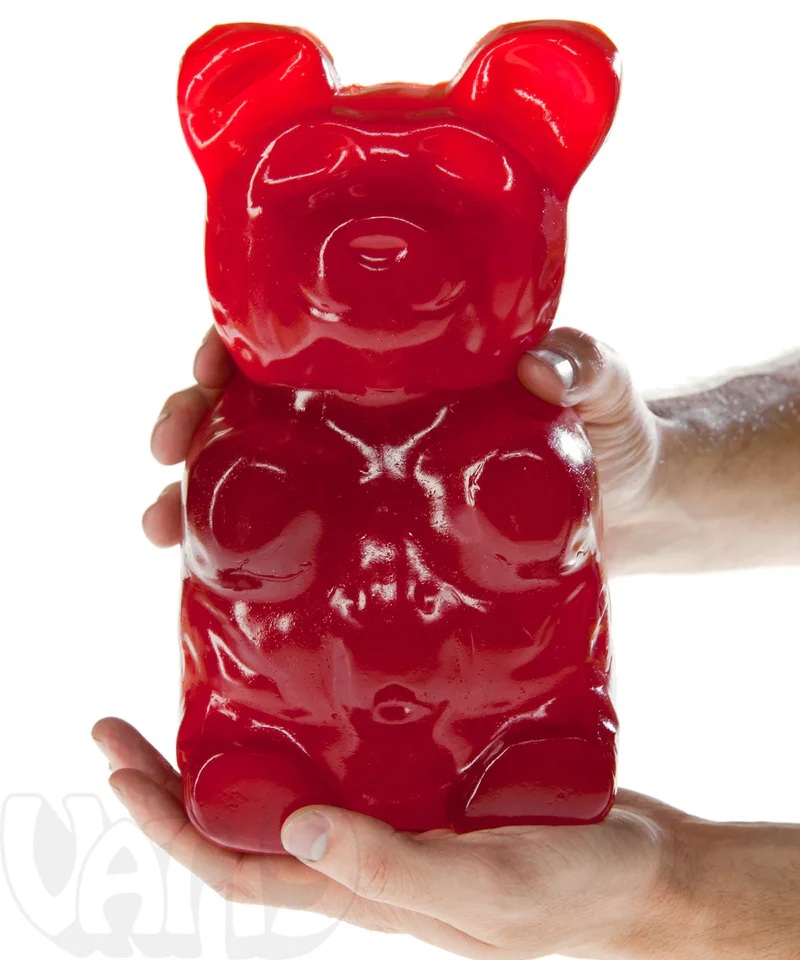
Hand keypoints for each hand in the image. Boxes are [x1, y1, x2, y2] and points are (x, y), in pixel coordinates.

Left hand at [92, 717, 684, 959]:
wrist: (642, 874)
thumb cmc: (572, 895)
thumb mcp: (485, 890)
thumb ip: (393, 869)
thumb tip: (295, 829)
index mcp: (358, 887)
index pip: (233, 865)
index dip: (164, 824)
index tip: (114, 767)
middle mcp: (360, 849)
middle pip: (243, 822)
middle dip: (172, 780)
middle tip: (123, 721)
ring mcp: (392, 813)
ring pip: (290, 782)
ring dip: (235, 744)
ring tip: (202, 686)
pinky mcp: (427, 778)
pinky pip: (352, 750)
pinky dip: (316, 717)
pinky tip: (316, 670)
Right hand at [143, 326, 671, 573]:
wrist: (627, 514)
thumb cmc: (612, 436)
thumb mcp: (603, 390)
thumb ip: (585, 366)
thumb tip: (541, 370)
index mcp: (404, 362)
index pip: (302, 332)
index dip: (240, 340)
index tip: (207, 366)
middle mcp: (369, 414)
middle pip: (256, 400)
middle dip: (192, 413)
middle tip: (166, 448)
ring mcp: (366, 479)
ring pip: (258, 472)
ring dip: (196, 493)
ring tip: (160, 526)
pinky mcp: (375, 541)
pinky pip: (299, 542)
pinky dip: (246, 555)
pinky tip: (209, 578)